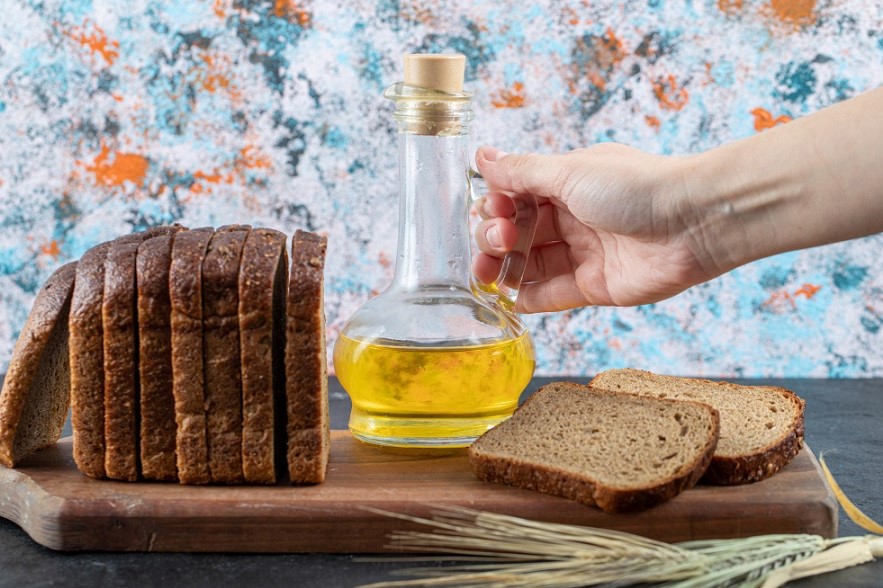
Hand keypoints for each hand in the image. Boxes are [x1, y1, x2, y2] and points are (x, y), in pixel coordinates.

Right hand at [473, 144, 720, 312]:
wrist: (693, 223)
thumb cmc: (635, 187)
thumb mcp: (570, 172)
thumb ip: (521, 172)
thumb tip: (482, 157)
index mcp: (566, 183)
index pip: (516, 196)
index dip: (497, 205)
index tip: (491, 211)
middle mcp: (573, 217)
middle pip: (519, 232)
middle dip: (496, 237)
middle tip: (498, 241)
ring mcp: (584, 252)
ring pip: (531, 263)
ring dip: (504, 268)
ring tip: (485, 273)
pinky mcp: (595, 285)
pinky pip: (553, 293)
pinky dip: (528, 297)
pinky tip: (506, 297)